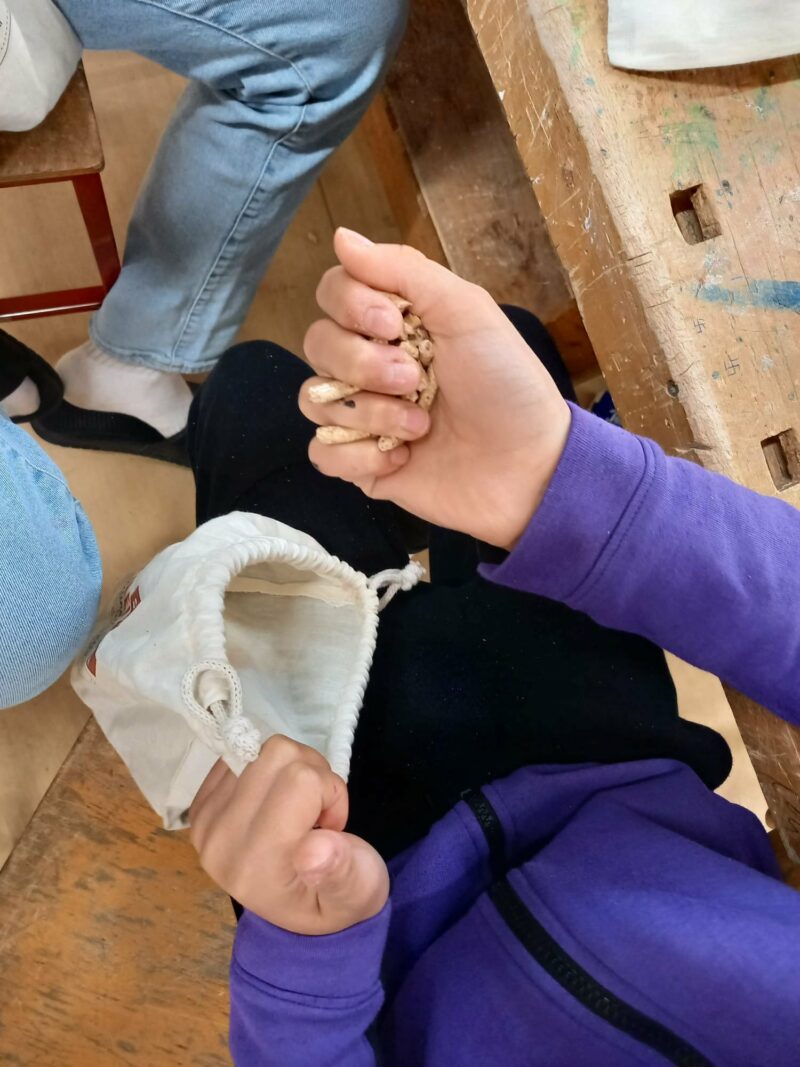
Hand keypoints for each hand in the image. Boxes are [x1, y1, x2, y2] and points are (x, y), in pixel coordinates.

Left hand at [190, 736, 388, 934]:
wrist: (304, 920)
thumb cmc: (340, 897)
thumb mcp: (360, 894)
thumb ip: (342, 874)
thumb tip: (313, 850)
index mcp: (259, 867)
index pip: (300, 780)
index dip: (331, 793)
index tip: (330, 830)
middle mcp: (221, 842)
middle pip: (277, 753)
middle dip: (313, 774)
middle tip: (319, 815)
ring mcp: (205, 822)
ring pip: (261, 747)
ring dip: (293, 767)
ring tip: (301, 807)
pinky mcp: (200, 806)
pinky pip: (240, 753)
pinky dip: (269, 769)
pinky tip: (277, 800)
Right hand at [300, 228, 570, 548]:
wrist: (527, 466)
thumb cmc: (506, 385)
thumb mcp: (466, 312)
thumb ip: (403, 270)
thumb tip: (341, 237)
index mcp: (394, 323)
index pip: (333, 293)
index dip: (352, 306)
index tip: (393, 327)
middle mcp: (371, 364)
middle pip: (317, 343)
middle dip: (361, 363)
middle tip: (413, 380)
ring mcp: (364, 416)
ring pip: (314, 399)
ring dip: (368, 412)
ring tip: (419, 426)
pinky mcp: (362, 464)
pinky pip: (322, 453)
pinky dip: (357, 455)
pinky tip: (401, 458)